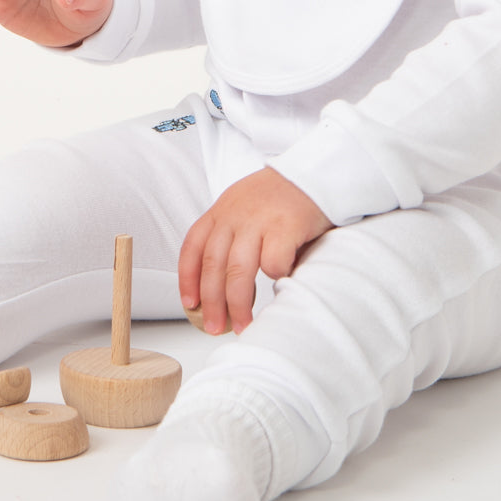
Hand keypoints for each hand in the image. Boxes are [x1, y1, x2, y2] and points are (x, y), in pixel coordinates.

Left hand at [178, 168, 332, 334]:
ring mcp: (259, 220)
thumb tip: (221, 285)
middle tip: (214, 327)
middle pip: (213, 266)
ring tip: (243, 325)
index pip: (193, 247)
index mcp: (221, 210)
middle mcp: (235, 215)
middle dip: (211, 303)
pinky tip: (281, 282)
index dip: (187, 279)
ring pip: (238, 271)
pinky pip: (273, 263)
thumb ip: (231, 236)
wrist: (313, 173)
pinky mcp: (285, 226)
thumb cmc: (280, 197)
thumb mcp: (244, 207)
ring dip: (238, 304)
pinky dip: (275, 277)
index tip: (190, 304)